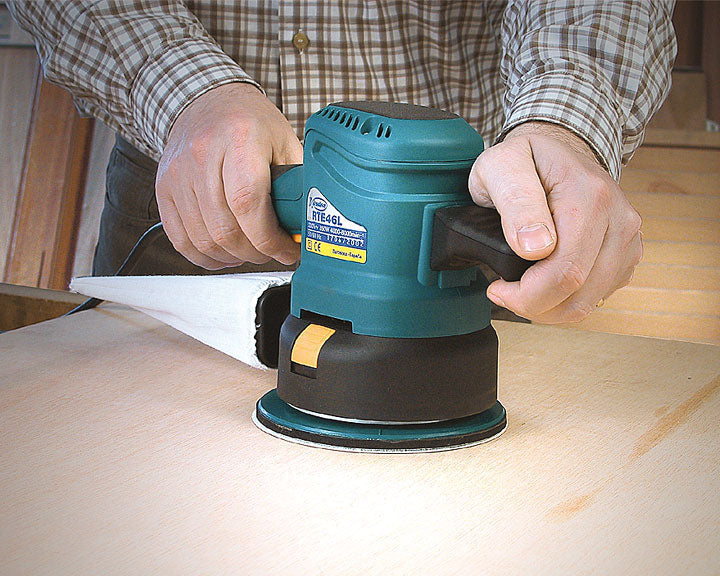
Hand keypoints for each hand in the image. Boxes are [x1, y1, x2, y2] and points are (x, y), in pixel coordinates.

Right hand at [155, 82, 302, 268]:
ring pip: (204, 240)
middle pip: (226, 228)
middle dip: (256, 252)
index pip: (247, 202)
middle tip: (273, 252)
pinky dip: (206, 256)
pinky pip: (181, 239)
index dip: (268, 238)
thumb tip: (312, 224)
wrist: (207, 101)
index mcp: (239, 138)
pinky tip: (226, 253)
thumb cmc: (249, 122)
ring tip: (252, 251)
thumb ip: (298, 182)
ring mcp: (179, 174)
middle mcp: (203, 155)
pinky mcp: (164, 190)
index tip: (287, 249)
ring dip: (234, 257)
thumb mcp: (284, 141)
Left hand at [468, 122, 642, 322]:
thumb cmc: (525, 158)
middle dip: (534, 305)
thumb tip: (534, 248)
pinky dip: (567, 300)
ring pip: (589, 303)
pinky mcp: (628, 253)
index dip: (525, 295)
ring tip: (522, 289)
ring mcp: (628, 238)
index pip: (564, 272)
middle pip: (578, 293)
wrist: (559, 150)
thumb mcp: (501, 166)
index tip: (497, 287)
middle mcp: (619, 218)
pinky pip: (598, 296)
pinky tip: (544, 283)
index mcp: (589, 196)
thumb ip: (515, 201)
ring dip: (549, 308)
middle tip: (505, 292)